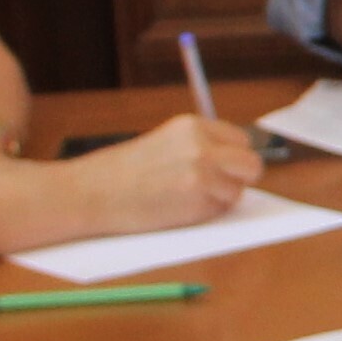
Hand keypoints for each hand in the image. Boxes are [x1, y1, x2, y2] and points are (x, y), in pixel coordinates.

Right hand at [69, 113, 261, 233]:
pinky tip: (178, 210)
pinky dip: (206, 214)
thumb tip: (233, 166)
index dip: (233, 158)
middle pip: (251, 164)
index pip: (240, 140)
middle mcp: (202, 146)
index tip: (224, 169)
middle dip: (240, 179)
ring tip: (184, 200)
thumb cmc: (120, 173)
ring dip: (220, 201)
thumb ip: (197, 148)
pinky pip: (220, 211)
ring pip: (237, 192)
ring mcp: (203, 174)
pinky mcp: (198, 201)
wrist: (90, 193)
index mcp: (192, 126)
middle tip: (220, 189)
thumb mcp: (163, 144)